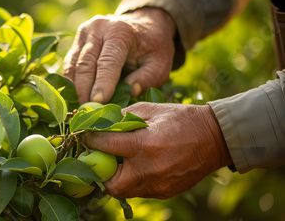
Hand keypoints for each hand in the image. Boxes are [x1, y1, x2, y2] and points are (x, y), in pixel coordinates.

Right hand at [63, 8, 175, 102]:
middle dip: (84, 90)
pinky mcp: (77, 39)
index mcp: (120, 32)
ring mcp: (85, 32)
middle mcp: (98, 28)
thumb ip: (148, 78)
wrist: (145, 24)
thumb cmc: (153, 46)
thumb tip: (130, 93)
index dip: (101, 84)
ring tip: (79, 108)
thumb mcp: (160, 63)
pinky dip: (71, 82)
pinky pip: (70, 63)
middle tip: (86, 112)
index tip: (97, 103)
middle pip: (85, 63)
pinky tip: (75, 97)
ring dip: (74, 88)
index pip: (107, 62)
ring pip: (73, 64)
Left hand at [85, 102, 232, 198]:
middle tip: (103, 158)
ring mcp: (158, 184)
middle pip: (110, 184)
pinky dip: (134, 180)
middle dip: (102, 172)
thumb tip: (102, 123)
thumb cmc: (182, 119)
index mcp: (144, 145)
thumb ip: (123, 117)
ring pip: (125, 191)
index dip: (90, 140)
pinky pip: (141, 191)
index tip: (85, 136)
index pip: (105, 147)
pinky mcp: (166, 191)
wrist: (216, 138)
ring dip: (118, 178)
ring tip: (121, 161)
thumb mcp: (150, 110)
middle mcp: (149, 169)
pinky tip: (138, 165)